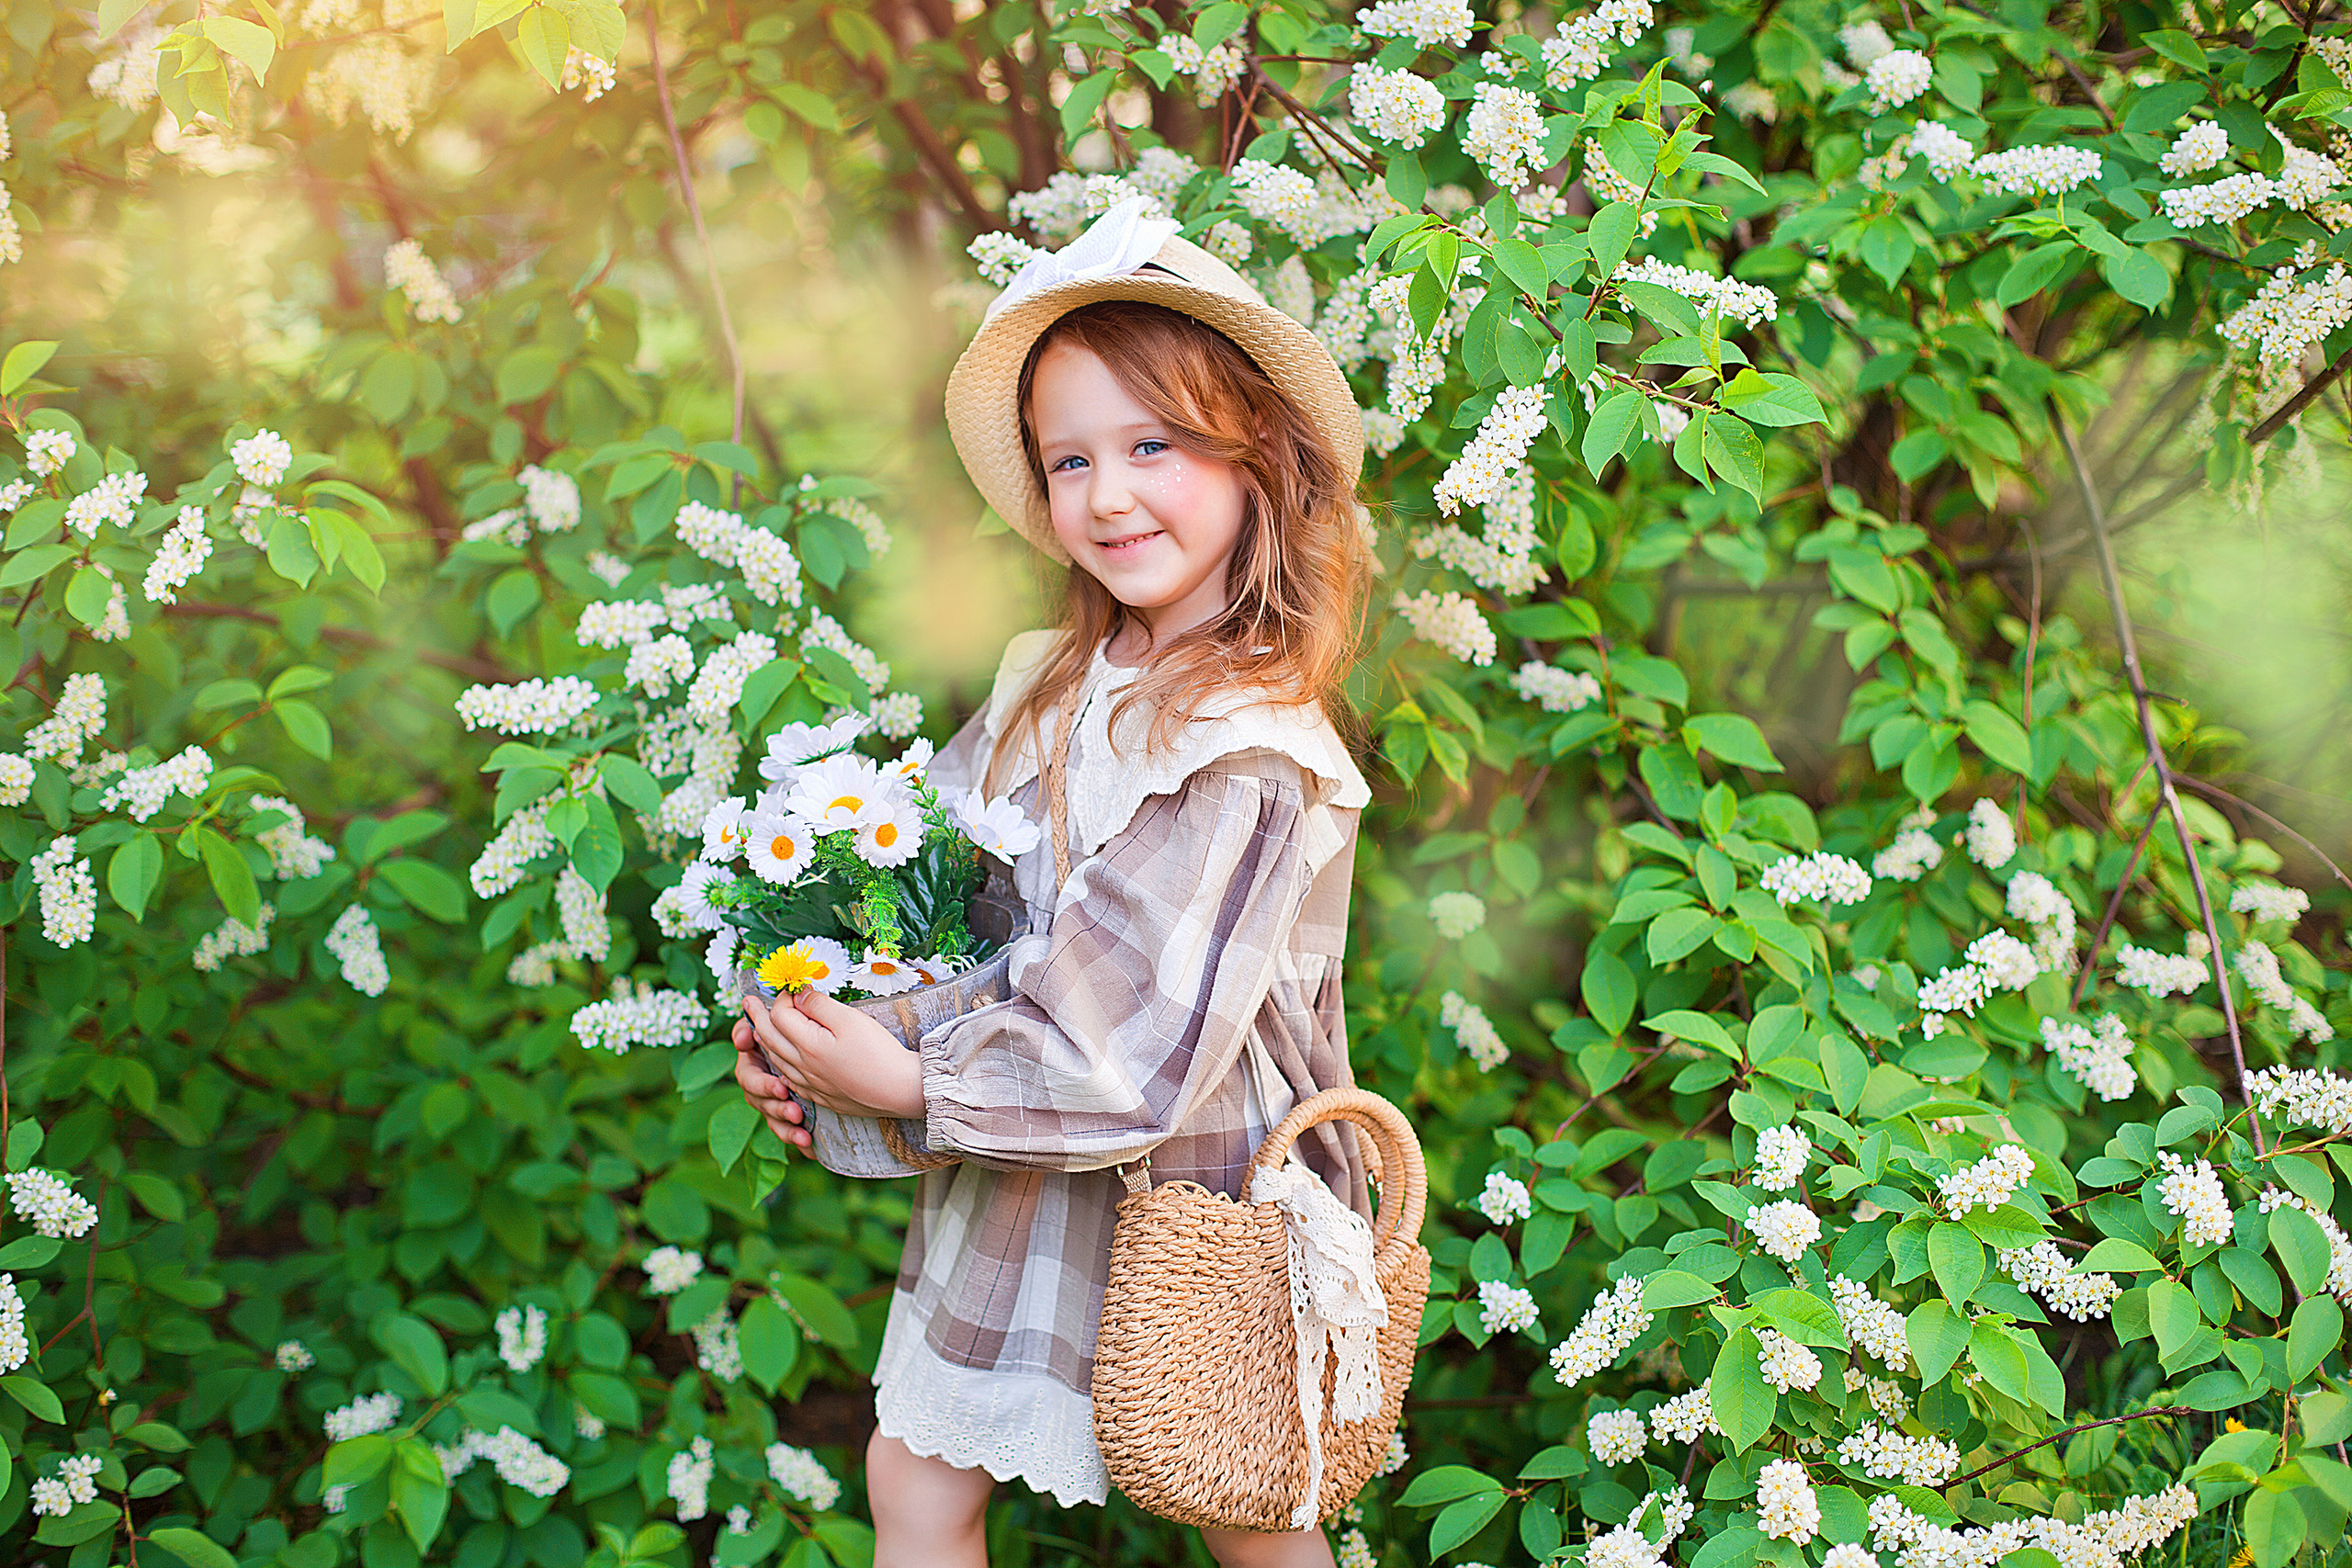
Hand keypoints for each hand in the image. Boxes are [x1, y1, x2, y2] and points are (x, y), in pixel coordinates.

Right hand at [733, 1016, 811, 1151]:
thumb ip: (753, 1026)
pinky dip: (796, 1138)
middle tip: (793, 1109)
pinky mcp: (788, 1116)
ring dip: (784, 1126)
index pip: (748, 1076)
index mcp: (754, 1063)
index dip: (761, 1083)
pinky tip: (809, 1145)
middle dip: (775, 1106)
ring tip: (801, 1127)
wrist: (821, 1044)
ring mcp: (773, 1102)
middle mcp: (760, 1085)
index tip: (781, 1087)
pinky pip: (788, 1131)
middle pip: (759, 1102)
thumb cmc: (792, 1029)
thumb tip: (743, 1039)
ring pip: (772, 1119)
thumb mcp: (772, 1022)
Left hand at [739, 989, 925, 1121]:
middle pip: (770, 1038)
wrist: (900, 1090)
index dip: (782, 998)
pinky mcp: (821, 1096)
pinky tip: (782, 1063)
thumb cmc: (879, 1053)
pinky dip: (779, 1064)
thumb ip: (819, 1005)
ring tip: (758, 1029)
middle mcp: (803, 1067)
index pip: (780, 1016)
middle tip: (747, 1003)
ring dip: (764, 1041)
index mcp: (808, 1045)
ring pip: (777, 1060)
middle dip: (757, 1017)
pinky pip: (789, 1079)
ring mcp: (811, 1084)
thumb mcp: (850, 1019)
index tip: (791, 988)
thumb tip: (798, 994)